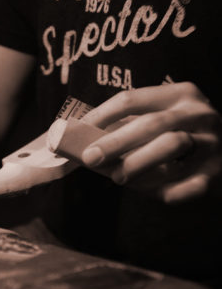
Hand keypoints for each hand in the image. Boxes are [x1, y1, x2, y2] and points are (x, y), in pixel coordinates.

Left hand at [81, 82, 221, 202]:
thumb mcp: (159, 121)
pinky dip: (169, 190)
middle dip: (115, 142)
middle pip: (151, 124)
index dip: (101, 115)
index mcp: (179, 95)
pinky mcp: (218, 172)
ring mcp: (212, 142)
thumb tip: (86, 142)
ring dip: (138, 163)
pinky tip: (158, 194)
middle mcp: (199, 114)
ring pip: (171, 146)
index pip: (131, 99)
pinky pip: (190, 184)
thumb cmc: (180, 136)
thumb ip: (129, 127)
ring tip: (118, 177)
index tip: (81, 130)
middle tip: (90, 158)